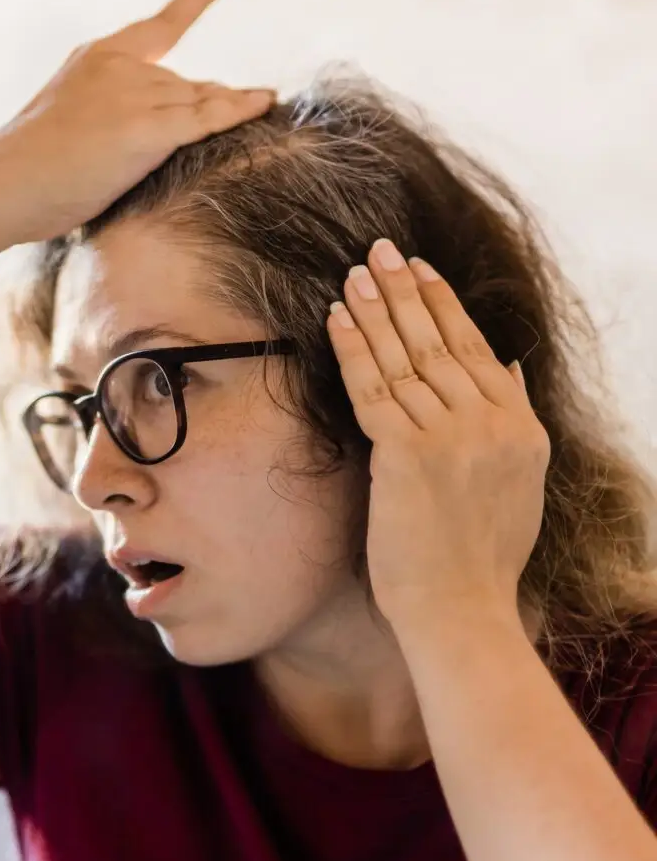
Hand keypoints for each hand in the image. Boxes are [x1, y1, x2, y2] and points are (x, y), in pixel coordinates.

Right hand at [0, 0, 274, 251]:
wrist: (3, 185)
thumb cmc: (35, 170)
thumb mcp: (76, 121)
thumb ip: (118, 111)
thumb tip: (174, 124)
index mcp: (100, 56)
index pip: (163, 23)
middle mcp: (120, 65)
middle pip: (190, 84)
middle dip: (214, 106)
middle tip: (243, 118)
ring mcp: (133, 94)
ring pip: (200, 104)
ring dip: (225, 117)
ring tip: (253, 121)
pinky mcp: (145, 128)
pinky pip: (206, 118)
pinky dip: (239, 111)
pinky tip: (265, 104)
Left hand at [326, 239, 549, 639]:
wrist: (463, 610)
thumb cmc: (483, 557)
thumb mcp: (523, 482)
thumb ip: (516, 418)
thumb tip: (508, 368)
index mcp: (521, 426)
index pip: (476, 349)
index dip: (444, 304)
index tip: (421, 270)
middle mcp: (491, 422)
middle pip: (438, 342)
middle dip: (406, 291)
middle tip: (381, 250)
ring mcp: (451, 436)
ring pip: (403, 359)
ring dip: (374, 310)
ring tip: (355, 273)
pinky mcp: (407, 454)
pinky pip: (372, 388)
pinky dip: (352, 349)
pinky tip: (337, 317)